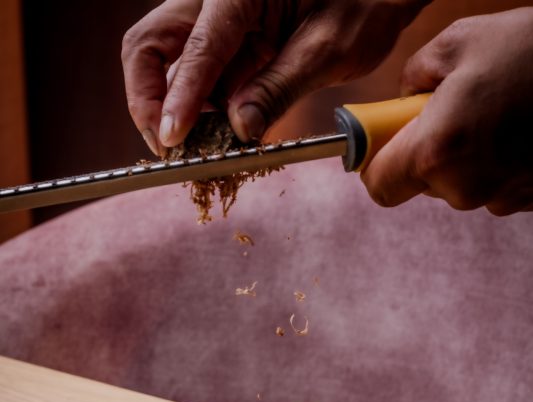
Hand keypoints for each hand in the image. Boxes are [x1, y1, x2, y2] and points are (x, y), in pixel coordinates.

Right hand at [122, 0, 430, 154]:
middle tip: (167, 147)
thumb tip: (239, 130)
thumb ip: (279, 88)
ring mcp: (217, 22)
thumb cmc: (364, 3)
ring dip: (170, 110)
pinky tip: (211, 138)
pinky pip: (196, 78)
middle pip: (151, 46)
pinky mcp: (226, 44)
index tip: (171, 141)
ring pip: (165, 64)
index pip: (196, 47)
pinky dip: (196, 111)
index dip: (178, 99)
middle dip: (148, 100)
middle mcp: (217, 1)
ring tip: (192, 151)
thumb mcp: (328, 50)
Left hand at [362, 8, 532, 214]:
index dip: (375, 164)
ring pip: (459, 185)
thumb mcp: (457, 44)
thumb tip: (402, 104)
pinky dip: (496, 163)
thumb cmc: (530, 51)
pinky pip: (493, 186)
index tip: (381, 145)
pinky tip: (518, 130)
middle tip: (452, 109)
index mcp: (435, 152)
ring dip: (464, 156)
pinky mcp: (526, 201)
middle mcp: (464, 187)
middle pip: (421, 184)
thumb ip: (410, 79)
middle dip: (426, 150)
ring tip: (496, 113)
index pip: (379, 187)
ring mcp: (499, 198)